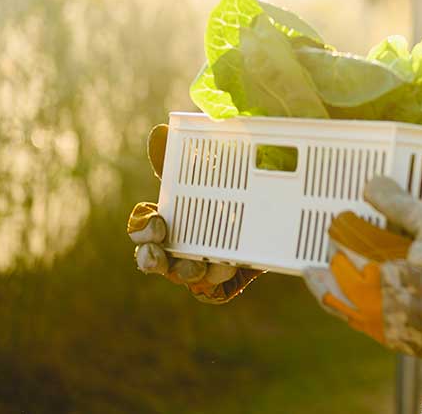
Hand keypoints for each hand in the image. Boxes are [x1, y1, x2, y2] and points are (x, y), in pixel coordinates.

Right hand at [127, 124, 261, 303]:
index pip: (141, 227)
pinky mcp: (224, 279)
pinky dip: (218, 281)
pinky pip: (213, 289)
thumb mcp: (216, 160)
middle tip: (161, 252)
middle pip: (150, 259)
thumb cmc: (238, 179)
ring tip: (205, 264)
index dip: (142, 229)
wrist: (280, 196)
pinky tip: (230, 267)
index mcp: (169, 215)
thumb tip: (159, 133)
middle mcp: (178, 242)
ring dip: (189, 271)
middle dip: (151, 258)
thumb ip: (189, 150)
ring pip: (182, 277)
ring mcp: (199, 263)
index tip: (157, 223)